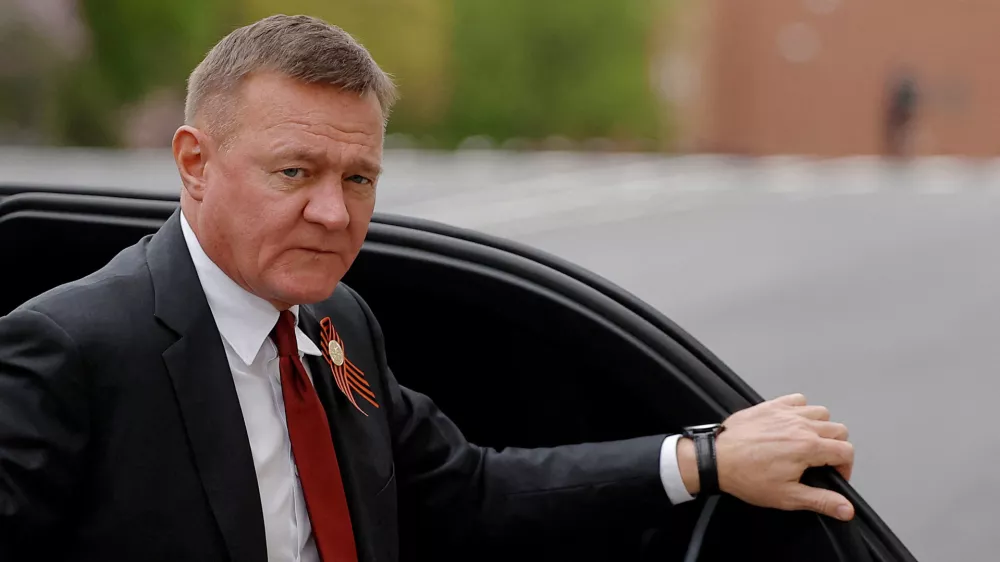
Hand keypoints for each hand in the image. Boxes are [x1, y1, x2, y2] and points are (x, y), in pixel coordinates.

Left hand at [713, 393, 854, 520]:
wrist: (717, 459)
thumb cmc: (746, 476)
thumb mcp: (787, 496)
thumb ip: (821, 501)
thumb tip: (846, 509)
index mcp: (808, 447)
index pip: (846, 451)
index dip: (845, 467)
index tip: (834, 475)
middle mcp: (800, 425)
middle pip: (838, 430)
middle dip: (836, 447)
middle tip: (823, 461)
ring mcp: (786, 412)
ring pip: (821, 413)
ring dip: (821, 427)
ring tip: (809, 443)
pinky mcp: (771, 406)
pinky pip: (798, 399)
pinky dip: (801, 409)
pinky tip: (793, 424)